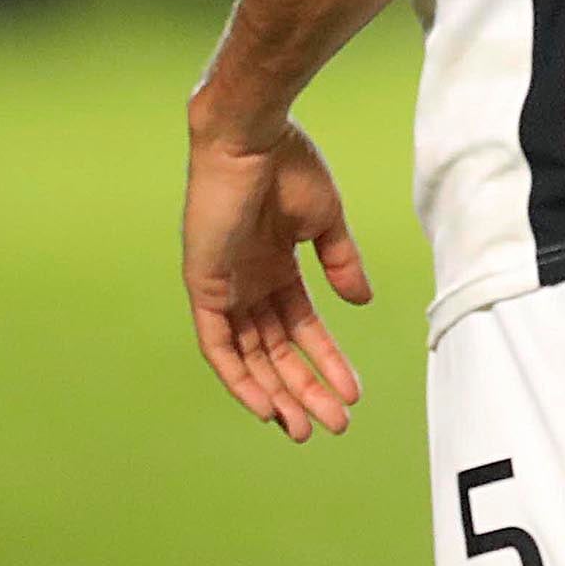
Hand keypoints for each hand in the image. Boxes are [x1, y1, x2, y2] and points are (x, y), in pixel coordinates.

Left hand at [181, 114, 371, 440]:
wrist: (253, 137)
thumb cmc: (290, 166)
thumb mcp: (325, 221)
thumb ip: (339, 263)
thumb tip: (360, 302)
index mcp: (275, 268)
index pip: (300, 328)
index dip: (326, 360)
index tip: (351, 391)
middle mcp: (247, 286)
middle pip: (276, 352)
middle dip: (305, 389)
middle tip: (332, 425)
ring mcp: (224, 289)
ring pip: (250, 358)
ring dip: (278, 393)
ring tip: (304, 428)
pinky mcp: (204, 287)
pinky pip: (218, 346)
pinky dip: (238, 378)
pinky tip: (264, 405)